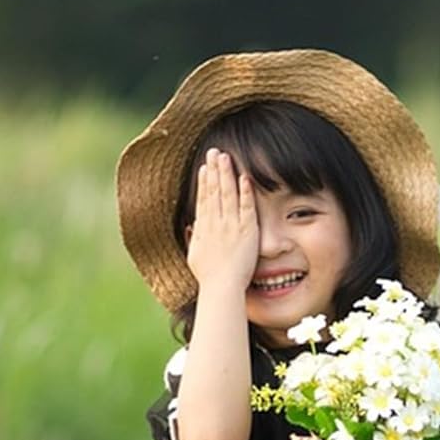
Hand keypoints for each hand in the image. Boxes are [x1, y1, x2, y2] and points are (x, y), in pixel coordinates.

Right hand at [185, 148, 258, 293]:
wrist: (221, 286)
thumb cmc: (209, 277)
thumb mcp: (195, 255)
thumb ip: (195, 238)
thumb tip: (193, 226)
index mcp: (204, 228)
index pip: (204, 199)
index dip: (204, 182)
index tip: (203, 168)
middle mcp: (216, 223)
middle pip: (214, 191)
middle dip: (214, 170)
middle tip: (214, 152)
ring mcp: (231, 226)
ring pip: (228, 194)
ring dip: (226, 174)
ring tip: (225, 157)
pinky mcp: (246, 231)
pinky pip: (246, 207)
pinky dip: (245, 191)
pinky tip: (244, 177)